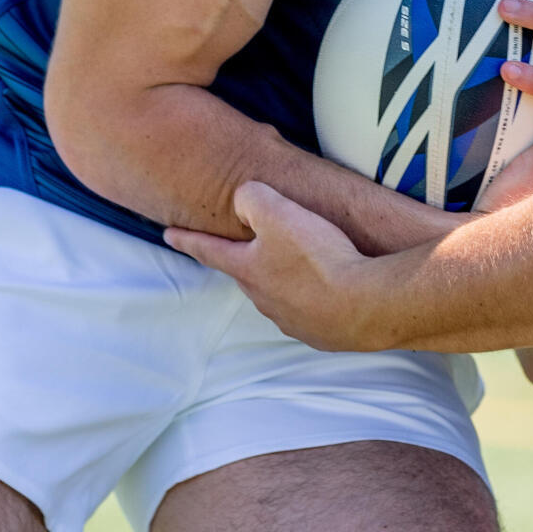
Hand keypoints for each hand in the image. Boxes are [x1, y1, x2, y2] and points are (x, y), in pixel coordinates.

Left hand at [164, 182, 380, 352]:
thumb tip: (244, 200)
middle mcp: (263, 298)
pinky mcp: (320, 332)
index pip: (208, 250)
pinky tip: (331, 289)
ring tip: (303, 266)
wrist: (364, 305)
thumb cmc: (319, 258)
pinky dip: (314, 299)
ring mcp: (290, 319)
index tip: (168, 234)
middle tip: (252, 247)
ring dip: (284, 280)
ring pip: (278, 294)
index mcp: (247, 270)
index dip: (187, 238)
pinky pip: (310, 311)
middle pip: (247, 274)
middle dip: (247, 261)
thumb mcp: (279, 212)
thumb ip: (252, 198)